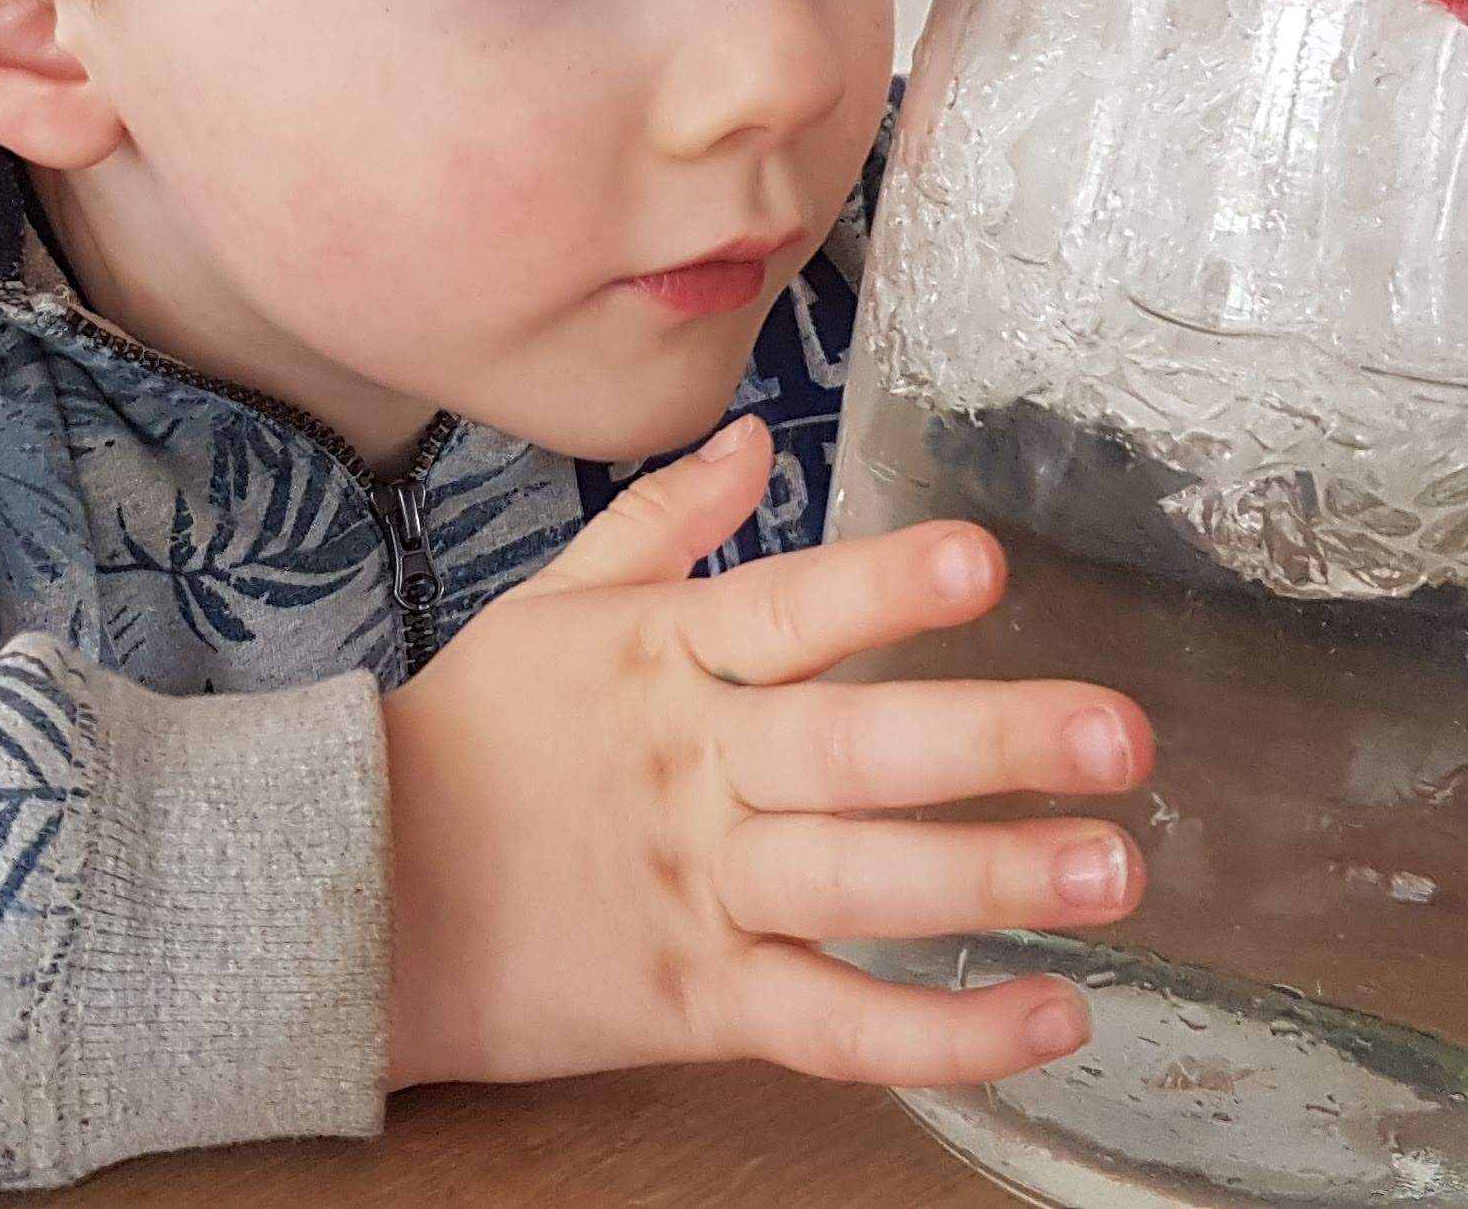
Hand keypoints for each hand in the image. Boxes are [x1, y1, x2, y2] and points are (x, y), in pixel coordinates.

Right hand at [379, 417, 1152, 1091]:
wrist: (350, 896)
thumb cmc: (467, 743)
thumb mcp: (549, 605)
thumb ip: (664, 520)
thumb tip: (756, 434)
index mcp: (664, 661)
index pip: (787, 610)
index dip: (883, 586)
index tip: (983, 560)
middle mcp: (694, 772)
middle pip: (851, 752)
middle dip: (989, 741)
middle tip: (1116, 735)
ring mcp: (698, 890)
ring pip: (857, 885)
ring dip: (990, 879)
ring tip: (1112, 871)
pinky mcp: (697, 1001)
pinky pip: (832, 1023)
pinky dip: (940, 1034)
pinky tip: (1049, 1017)